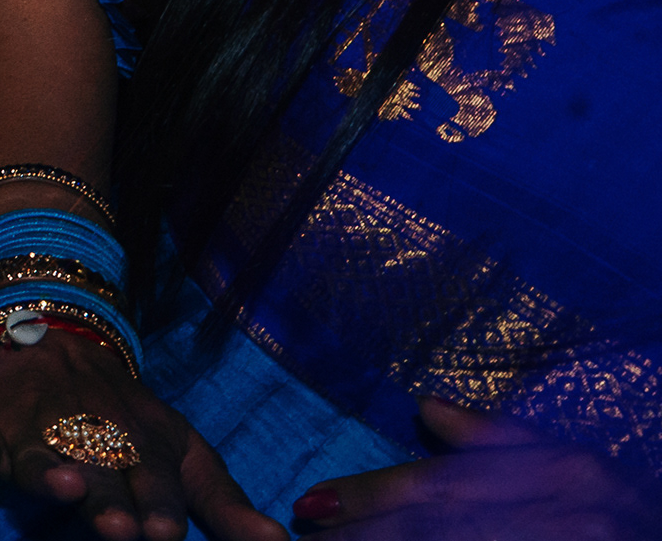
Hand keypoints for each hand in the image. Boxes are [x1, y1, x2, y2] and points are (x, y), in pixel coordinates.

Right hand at [0, 331, 278, 540]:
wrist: (48, 335)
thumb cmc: (124, 414)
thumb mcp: (181, 451)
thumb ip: (223, 503)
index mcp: (137, 451)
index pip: (150, 483)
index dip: (157, 507)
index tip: (164, 530)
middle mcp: (83, 441)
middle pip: (96, 474)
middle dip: (108, 501)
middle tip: (118, 526)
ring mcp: (29, 430)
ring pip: (37, 455)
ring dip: (46, 473)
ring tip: (61, 484)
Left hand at [290, 398, 660, 536]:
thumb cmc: (627, 510)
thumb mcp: (579, 466)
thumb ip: (503, 438)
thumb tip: (427, 407)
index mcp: (566, 475)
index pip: (445, 486)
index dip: (373, 496)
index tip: (313, 503)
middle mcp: (567, 522)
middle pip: (440, 531)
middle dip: (366, 538)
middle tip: (308, 540)